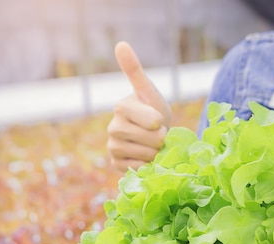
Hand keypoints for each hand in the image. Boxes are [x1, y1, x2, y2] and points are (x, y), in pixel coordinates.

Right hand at [107, 41, 171, 171]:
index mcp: (121, 107)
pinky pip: (139, 168)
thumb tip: (120, 44)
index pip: (152, 120)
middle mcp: (113, 127)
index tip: (159, 119)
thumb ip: (135, 70)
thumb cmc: (154, 111)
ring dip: (156, 152)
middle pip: (149, 139)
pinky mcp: (116, 165)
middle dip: (161, 138)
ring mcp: (113, 147)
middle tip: (159, 134)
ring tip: (153, 145)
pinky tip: (146, 156)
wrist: (155, 136)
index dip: (161, 122)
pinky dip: (148, 164)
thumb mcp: (150, 91)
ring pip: (145, 155)